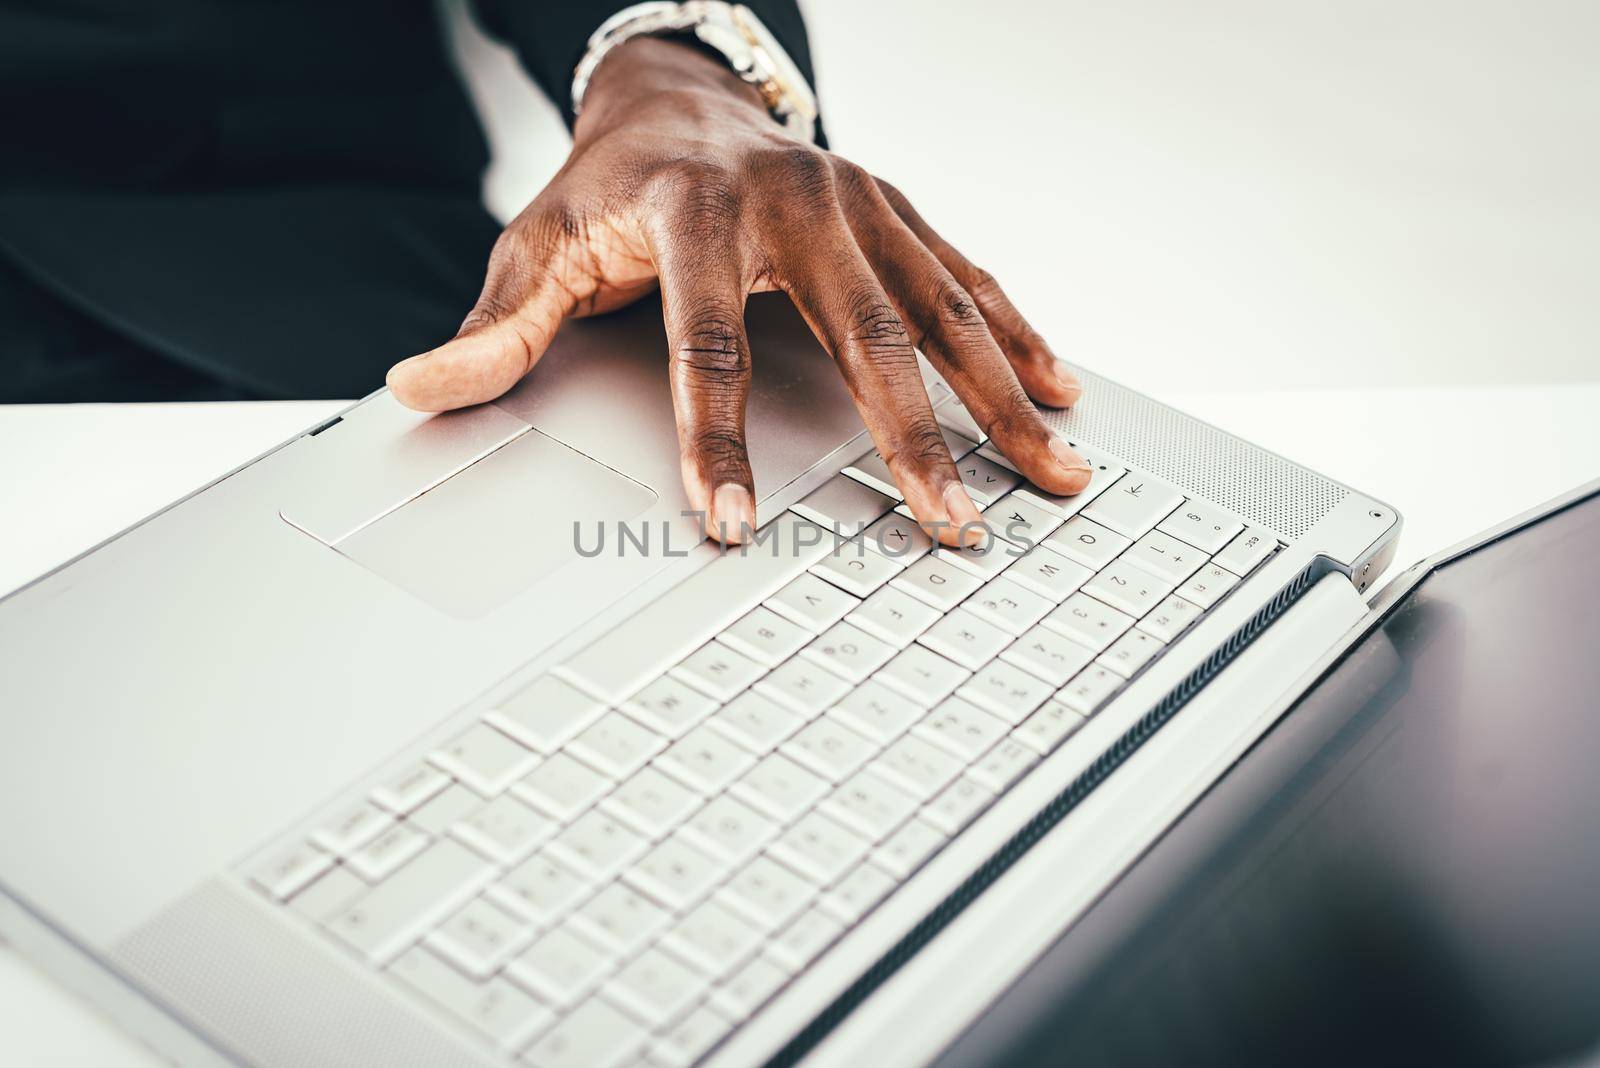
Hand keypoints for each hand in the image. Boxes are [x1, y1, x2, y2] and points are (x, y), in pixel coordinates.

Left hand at [386, 37, 1089, 545]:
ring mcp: (861, 201)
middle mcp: (796, 200)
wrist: (680, 92)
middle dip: (914, 436)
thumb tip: (419, 388)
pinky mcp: (898, 208)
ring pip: (945, 306)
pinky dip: (1017, 336)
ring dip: (1003, 394)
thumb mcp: (539, 242)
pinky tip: (1058, 391)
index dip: (712, 438)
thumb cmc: (609, 185)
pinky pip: (970, 276)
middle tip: (948, 521)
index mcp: (697, 211)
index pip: (706, 344)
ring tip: (1053, 470)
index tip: (728, 522)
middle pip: (865, 332)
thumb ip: (497, 322)